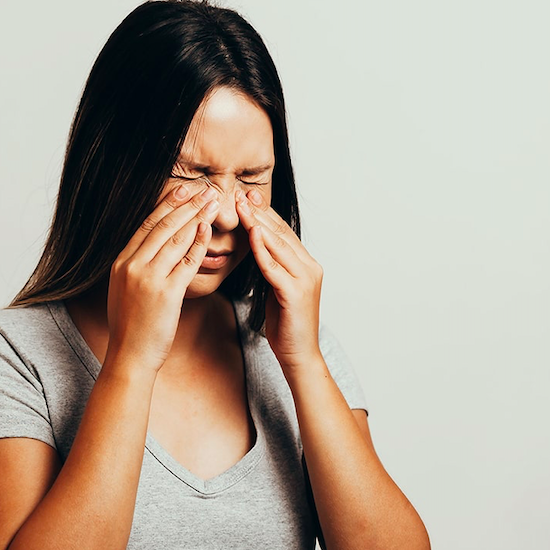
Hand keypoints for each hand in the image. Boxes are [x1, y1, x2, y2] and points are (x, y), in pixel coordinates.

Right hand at [106, 183, 219, 372]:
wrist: (129, 356)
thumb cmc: (131, 328)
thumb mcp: (123, 291)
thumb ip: (134, 269)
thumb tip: (146, 253)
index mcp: (120, 263)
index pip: (146, 226)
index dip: (166, 205)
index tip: (182, 191)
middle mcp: (132, 266)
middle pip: (162, 226)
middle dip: (185, 204)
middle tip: (203, 188)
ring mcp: (148, 278)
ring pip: (175, 238)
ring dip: (196, 216)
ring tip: (212, 201)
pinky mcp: (166, 293)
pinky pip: (186, 261)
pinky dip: (198, 242)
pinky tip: (208, 229)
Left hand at [235, 188, 323, 370]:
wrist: (299, 356)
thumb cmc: (286, 326)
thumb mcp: (276, 291)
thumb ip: (271, 269)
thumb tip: (257, 251)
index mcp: (306, 265)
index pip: (282, 232)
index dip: (265, 213)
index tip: (246, 196)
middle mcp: (310, 267)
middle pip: (281, 233)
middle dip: (260, 212)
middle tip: (240, 193)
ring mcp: (305, 279)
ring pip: (278, 245)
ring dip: (257, 224)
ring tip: (240, 206)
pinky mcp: (296, 293)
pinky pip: (274, 267)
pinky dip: (262, 250)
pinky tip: (251, 235)